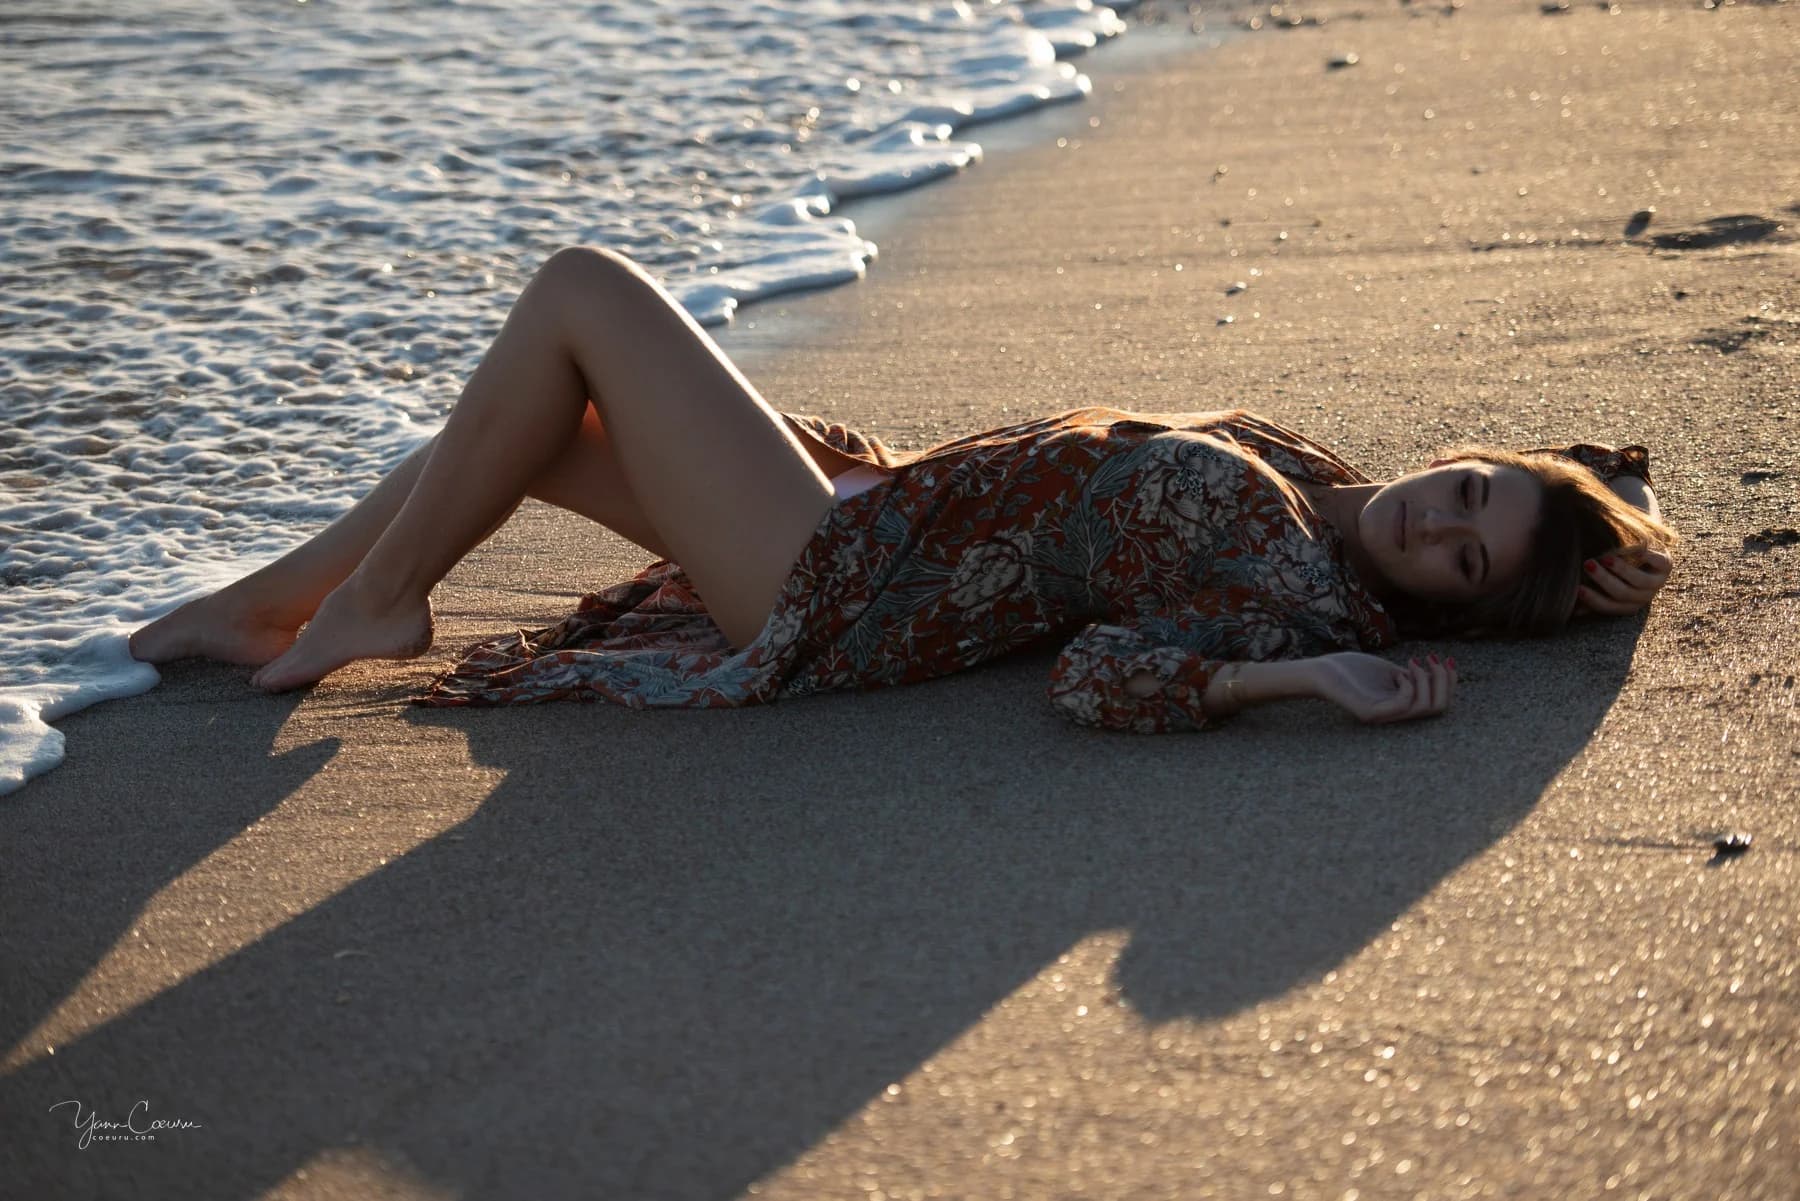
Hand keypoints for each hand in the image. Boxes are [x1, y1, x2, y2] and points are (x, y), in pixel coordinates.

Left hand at [1303, 651, 1456, 724]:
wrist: (1321, 672)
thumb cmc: (1352, 670)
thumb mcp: (1390, 670)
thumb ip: (1411, 676)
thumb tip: (1436, 671)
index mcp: (1401, 707)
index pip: (1438, 705)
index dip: (1450, 683)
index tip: (1446, 659)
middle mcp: (1395, 716)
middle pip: (1438, 708)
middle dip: (1444, 680)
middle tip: (1434, 659)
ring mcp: (1383, 717)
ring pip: (1424, 707)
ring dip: (1426, 680)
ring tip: (1411, 663)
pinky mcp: (1370, 713)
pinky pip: (1403, 704)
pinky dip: (1407, 686)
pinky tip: (1398, 673)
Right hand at [1574, 547, 1672, 616]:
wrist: (1646, 550)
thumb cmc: (1617, 568)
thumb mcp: (1604, 584)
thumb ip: (1590, 593)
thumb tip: (1570, 609)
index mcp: (1627, 605)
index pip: (1608, 607)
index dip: (1593, 599)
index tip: (1577, 588)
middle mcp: (1643, 597)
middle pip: (1623, 593)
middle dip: (1604, 580)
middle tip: (1587, 564)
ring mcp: (1657, 582)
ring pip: (1640, 581)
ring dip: (1622, 570)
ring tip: (1605, 557)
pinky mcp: (1666, 565)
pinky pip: (1657, 562)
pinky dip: (1644, 555)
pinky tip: (1629, 547)